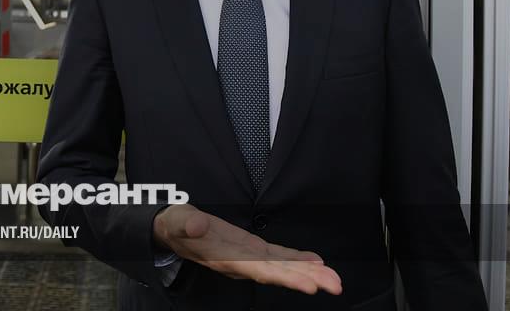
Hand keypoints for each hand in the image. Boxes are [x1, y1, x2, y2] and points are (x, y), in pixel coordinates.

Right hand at [153, 204, 341, 295]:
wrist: (174, 230)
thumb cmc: (176, 227)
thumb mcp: (178, 222)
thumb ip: (188, 224)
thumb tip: (197, 225)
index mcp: (226, 259)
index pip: (260, 271)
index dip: (285, 278)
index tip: (309, 286)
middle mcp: (242, 263)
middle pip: (279, 273)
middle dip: (308, 279)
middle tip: (335, 285)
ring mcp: (249, 257)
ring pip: (283, 267)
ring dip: (310, 273)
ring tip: (334, 279)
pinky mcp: (253, 249)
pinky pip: (280, 256)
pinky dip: (299, 259)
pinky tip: (316, 262)